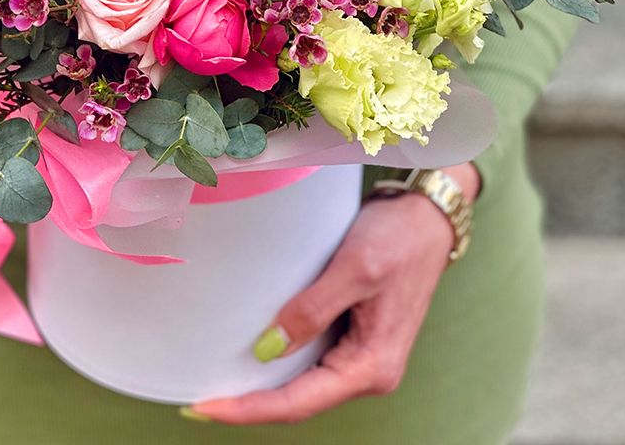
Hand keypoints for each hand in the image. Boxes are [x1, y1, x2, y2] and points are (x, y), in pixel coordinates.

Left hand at [186, 163, 479, 424]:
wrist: (427, 215)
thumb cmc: (398, 237)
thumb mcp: (354, 268)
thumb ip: (312, 310)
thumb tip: (267, 351)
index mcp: (373, 365)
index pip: (299, 402)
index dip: (249, 409)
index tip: (204, 407)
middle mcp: (369, 370)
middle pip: (299, 400)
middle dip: (250, 403)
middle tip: (197, 400)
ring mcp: (363, 355)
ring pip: (303, 383)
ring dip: (262, 386)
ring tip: (216, 381)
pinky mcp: (355, 335)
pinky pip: (311, 360)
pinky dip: (280, 362)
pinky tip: (252, 355)